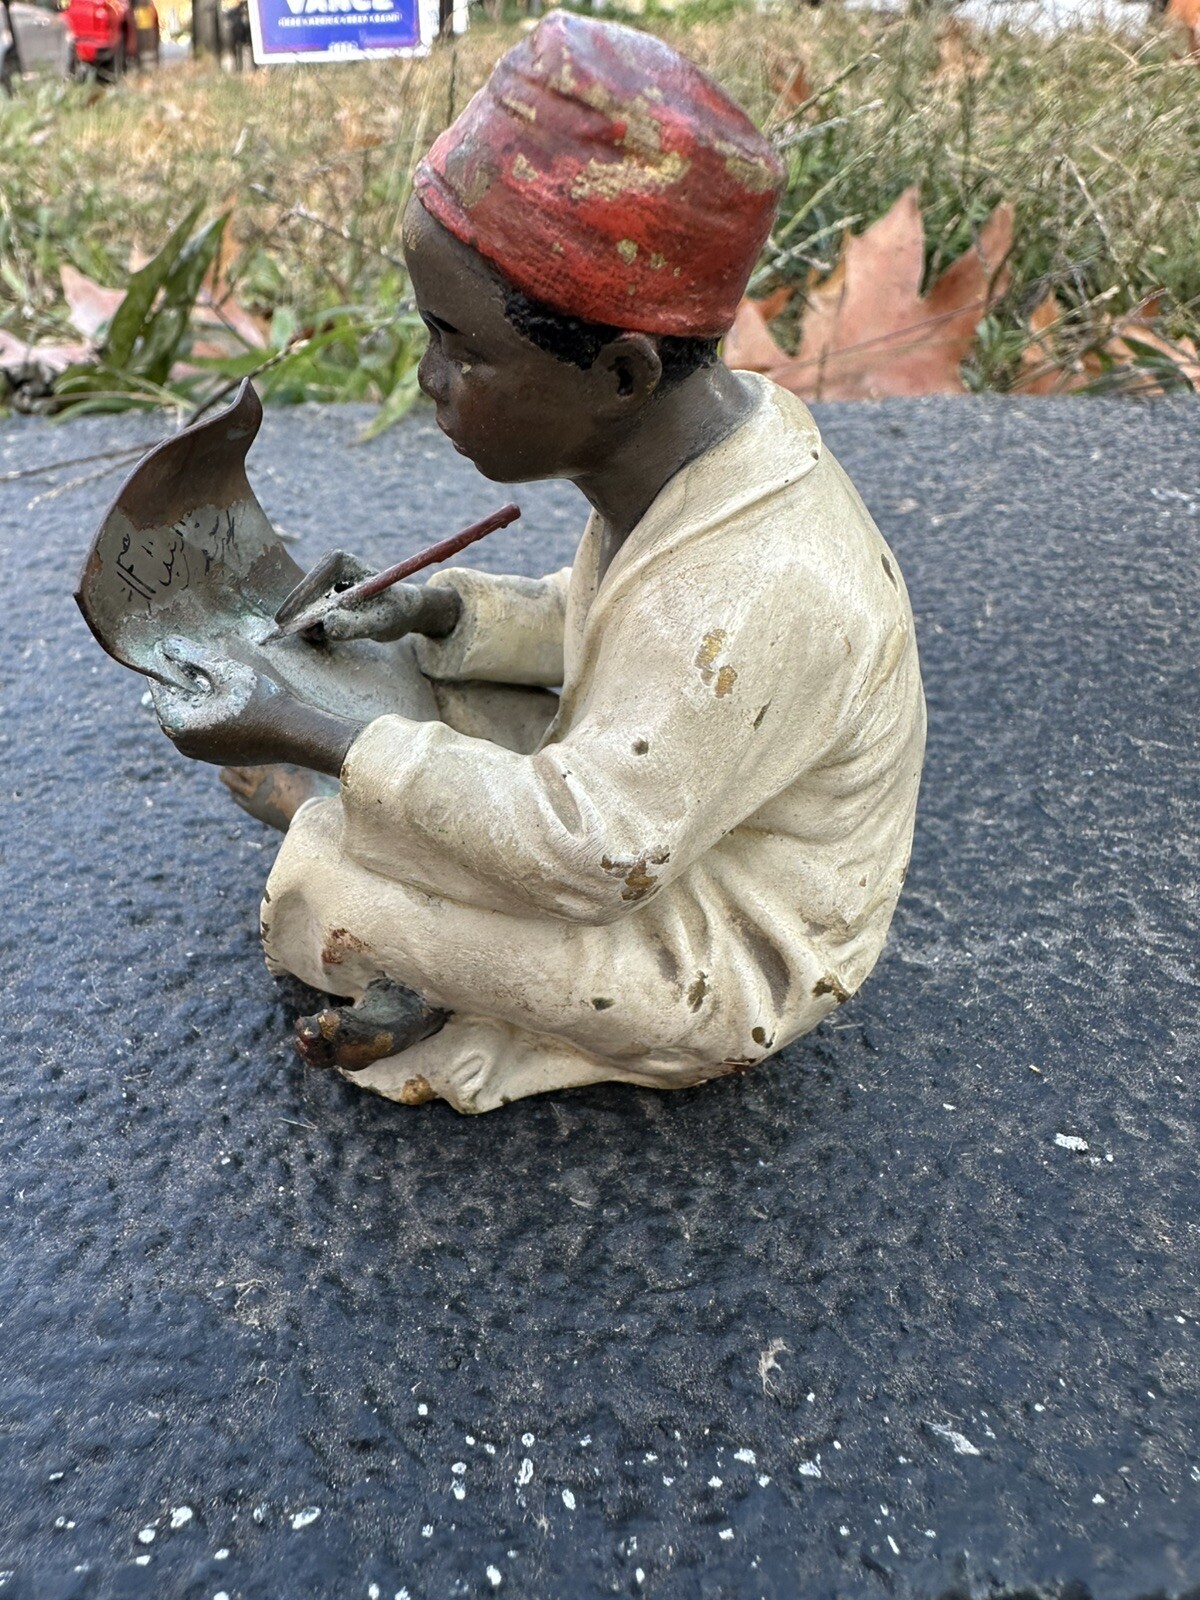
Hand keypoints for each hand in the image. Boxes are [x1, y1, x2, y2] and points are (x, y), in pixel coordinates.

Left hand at [151, 640, 300, 766]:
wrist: (294, 734)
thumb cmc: (260, 702)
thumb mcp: (225, 671)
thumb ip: (193, 655)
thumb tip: (166, 644)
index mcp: (178, 723)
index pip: (160, 687)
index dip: (167, 665)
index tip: (174, 648)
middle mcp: (184, 744)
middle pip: (173, 704)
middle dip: (183, 683)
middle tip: (199, 662)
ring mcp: (201, 754)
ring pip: (188, 718)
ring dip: (197, 699)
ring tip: (218, 682)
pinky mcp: (217, 757)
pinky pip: (203, 731)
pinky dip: (209, 715)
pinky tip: (230, 702)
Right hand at [288, 549, 460, 641]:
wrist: (403, 611)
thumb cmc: (396, 610)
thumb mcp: (378, 621)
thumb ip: (354, 624)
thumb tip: (327, 625)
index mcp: (342, 562)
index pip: (312, 583)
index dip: (298, 603)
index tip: (285, 622)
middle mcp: (330, 566)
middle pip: (304, 593)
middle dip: (296, 615)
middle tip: (281, 634)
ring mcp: (326, 580)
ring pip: (305, 604)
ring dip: (305, 621)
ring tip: (313, 636)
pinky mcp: (324, 594)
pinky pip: (311, 611)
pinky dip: (312, 624)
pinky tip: (319, 633)